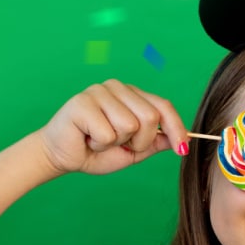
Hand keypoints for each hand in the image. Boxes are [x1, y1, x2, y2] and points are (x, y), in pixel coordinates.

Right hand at [38, 79, 188, 175]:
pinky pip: (108, 133)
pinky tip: (87, 138)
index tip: (182, 149)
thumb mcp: (134, 150)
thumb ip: (155, 142)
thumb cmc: (96, 151)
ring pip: (130, 125)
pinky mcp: (82, 102)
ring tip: (100, 140)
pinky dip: (100, 145)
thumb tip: (181, 139)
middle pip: (150, 117)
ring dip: (118, 143)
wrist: (61, 157)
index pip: (163, 106)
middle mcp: (117, 87)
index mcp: (132, 95)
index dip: (176, 128)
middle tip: (120, 145)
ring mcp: (99, 91)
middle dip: (140, 142)